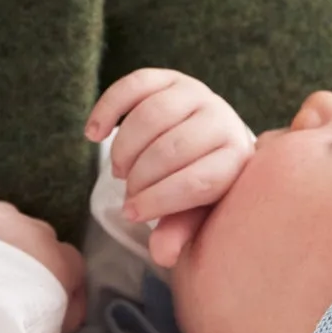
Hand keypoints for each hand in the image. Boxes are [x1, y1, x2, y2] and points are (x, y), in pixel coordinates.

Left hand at [0, 192, 86, 332]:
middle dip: (18, 256)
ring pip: (0, 220)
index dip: (48, 279)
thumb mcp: (55, 327)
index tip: (34, 297)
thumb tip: (68, 307)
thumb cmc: (16, 330)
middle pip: (33, 237)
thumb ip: (66, 310)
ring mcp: (3, 215)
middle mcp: (39, 230)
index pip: (67, 262)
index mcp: (64, 260)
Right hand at [84, 69, 253, 267]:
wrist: (207, 138)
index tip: (133, 215)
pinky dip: (107, 109)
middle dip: (141, 178)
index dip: (160, 201)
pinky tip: (94, 134)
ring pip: (151, 116)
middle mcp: (222, 120)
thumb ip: (180, 230)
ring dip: (125, 149)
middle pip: (171, 149)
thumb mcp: (195, 210)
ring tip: (121, 171)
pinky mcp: (170, 77)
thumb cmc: (200, 181)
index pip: (198, 181)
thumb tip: (162, 255)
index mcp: (236, 158)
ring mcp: (197, 93)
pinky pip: (134, 86)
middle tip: (128, 193)